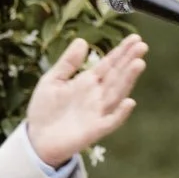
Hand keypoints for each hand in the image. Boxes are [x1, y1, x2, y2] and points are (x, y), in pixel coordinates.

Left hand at [26, 35, 146, 167]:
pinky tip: (129, 102)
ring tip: (139, 64)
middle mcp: (98, 95)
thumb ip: (68, 63)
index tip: (135, 38)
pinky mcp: (95, 129)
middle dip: (129, 61)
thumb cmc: (45, 110)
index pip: (109, 64)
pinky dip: (121, 113)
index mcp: (88, 82)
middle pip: (117, 75)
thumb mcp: (52, 80)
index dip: (122, 51)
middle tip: (142, 46)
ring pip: (117, 93)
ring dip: (128, 80)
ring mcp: (98, 112)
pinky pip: (111, 121)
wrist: (37, 139)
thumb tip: (82, 41)